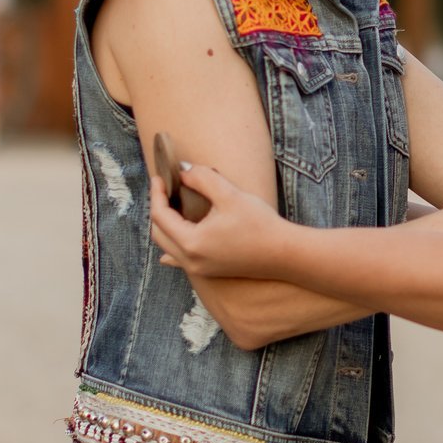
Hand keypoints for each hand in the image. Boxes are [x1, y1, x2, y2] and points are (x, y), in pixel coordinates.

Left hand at [149, 160, 288, 280]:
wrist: (284, 254)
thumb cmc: (260, 224)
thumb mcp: (229, 195)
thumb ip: (202, 178)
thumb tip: (182, 171)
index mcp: (191, 242)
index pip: (160, 216)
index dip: (157, 193)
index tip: (160, 177)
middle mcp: (191, 260)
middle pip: (159, 233)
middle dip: (159, 209)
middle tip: (166, 189)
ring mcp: (199, 269)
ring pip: (168, 247)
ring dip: (166, 226)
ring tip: (174, 206)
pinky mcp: (210, 272)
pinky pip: (180, 261)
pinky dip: (174, 248)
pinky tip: (169, 253)